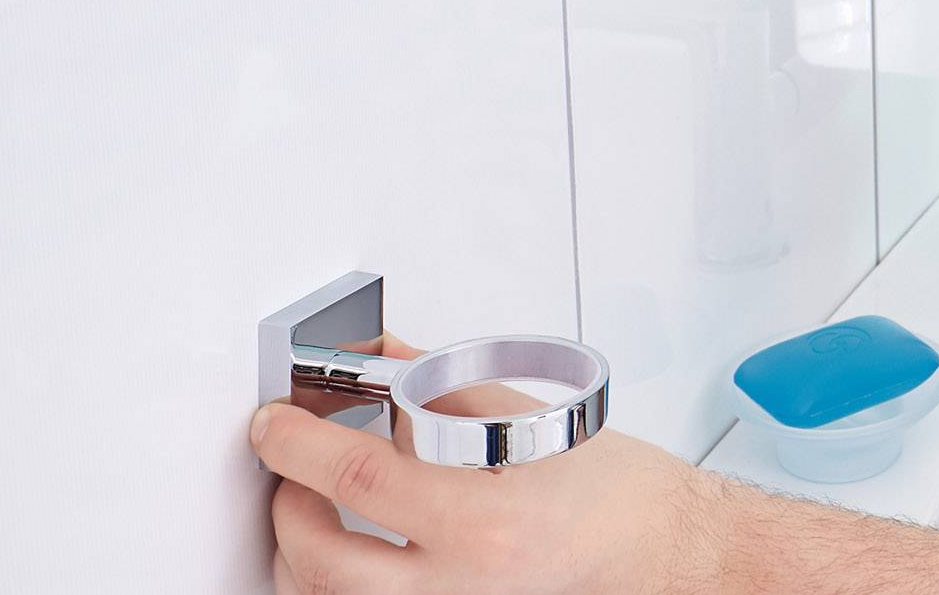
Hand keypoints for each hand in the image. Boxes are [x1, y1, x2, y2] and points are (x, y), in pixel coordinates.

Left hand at [251, 334, 731, 593]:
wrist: (664, 550)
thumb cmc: (618, 493)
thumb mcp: (531, 422)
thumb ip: (445, 392)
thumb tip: (380, 366)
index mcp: (484, 521)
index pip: (357, 477)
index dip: (298, 441)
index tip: (274, 420)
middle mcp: (461, 584)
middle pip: (319, 558)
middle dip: (285, 501)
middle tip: (287, 460)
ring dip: (300, 549)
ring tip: (312, 503)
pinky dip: (339, 581)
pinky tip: (348, 548)